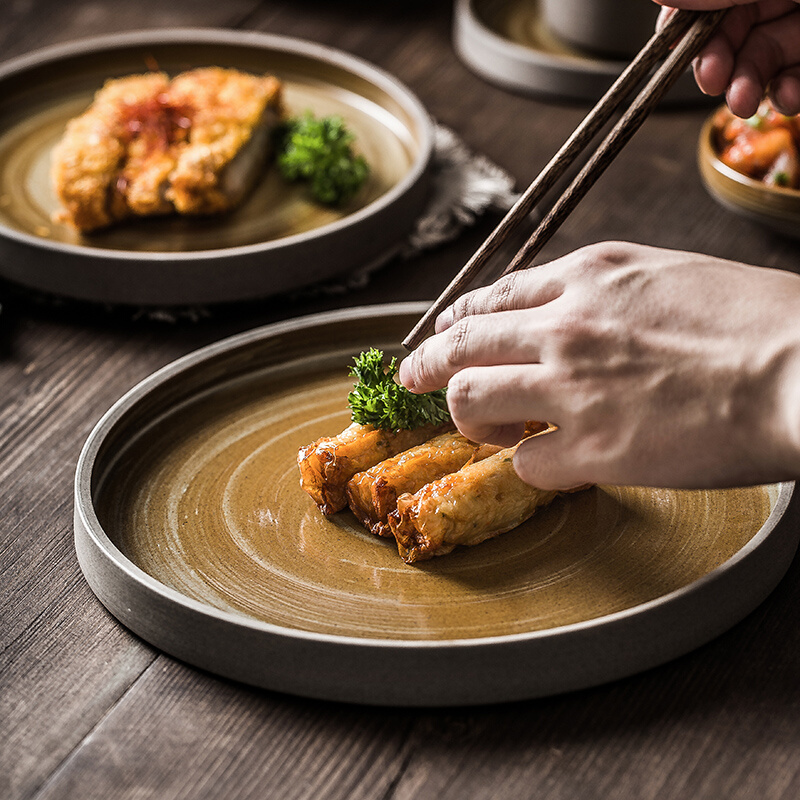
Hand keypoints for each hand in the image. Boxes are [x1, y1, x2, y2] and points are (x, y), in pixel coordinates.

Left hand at [399, 242, 799, 489]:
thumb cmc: (757, 320)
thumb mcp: (668, 276)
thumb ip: (606, 294)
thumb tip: (565, 318)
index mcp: (589, 275)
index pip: (493, 296)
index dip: (457, 319)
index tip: (443, 332)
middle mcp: (565, 324)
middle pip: (460, 344)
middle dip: (425, 363)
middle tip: (410, 378)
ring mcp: (571, 386)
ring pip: (469, 399)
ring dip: (468, 417)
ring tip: (485, 428)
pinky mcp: (592, 448)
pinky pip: (526, 462)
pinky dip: (532, 464)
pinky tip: (556, 462)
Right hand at [655, 0, 799, 116]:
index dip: (686, 19)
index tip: (669, 43)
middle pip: (733, 29)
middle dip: (717, 61)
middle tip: (711, 80)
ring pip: (762, 57)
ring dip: (745, 87)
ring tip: (743, 102)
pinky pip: (795, 75)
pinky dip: (785, 93)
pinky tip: (785, 96)